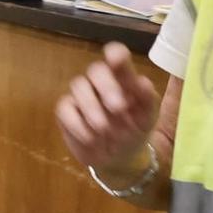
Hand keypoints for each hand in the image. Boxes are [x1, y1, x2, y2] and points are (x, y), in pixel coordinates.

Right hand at [56, 41, 159, 174]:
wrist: (120, 157)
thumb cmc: (135, 130)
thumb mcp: (148, 117)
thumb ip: (147, 99)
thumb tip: (142, 82)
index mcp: (122, 78)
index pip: (116, 55)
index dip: (115, 54)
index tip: (118, 60)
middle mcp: (99, 82)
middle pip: (95, 69)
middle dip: (106, 86)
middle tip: (119, 108)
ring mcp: (80, 95)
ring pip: (78, 86)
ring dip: (92, 108)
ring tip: (105, 130)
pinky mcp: (65, 112)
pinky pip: (64, 109)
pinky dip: (77, 124)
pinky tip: (91, 138)